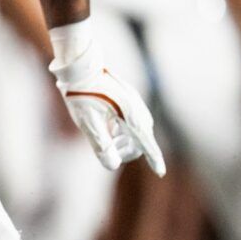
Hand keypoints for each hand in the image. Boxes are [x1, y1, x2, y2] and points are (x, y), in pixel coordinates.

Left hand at [49, 41, 165, 175]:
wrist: (80, 67)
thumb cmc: (81, 95)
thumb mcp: (88, 123)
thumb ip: (101, 145)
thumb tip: (113, 165)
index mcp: (129, 116)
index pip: (146, 143)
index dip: (153, 159)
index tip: (161, 172)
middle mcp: (137, 108)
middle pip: (142, 139)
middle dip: (129, 150)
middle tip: (108, 151)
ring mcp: (134, 101)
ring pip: (138, 129)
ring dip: (126, 139)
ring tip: (107, 138)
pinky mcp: (128, 97)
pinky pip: (133, 119)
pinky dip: (124, 128)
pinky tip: (109, 126)